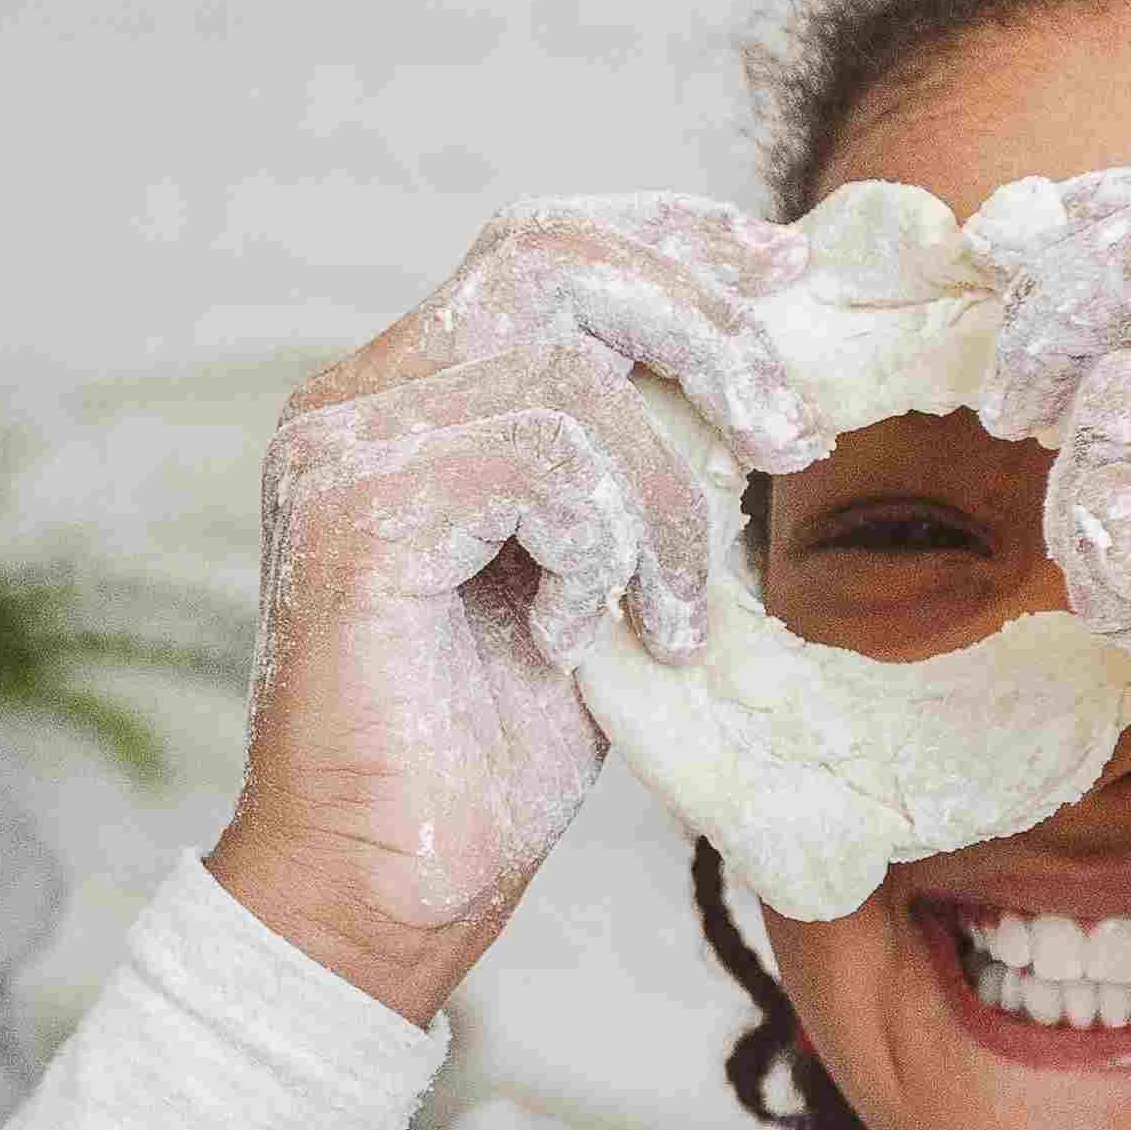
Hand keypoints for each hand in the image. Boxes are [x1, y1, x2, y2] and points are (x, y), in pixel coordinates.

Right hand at [209, 194, 815, 1019]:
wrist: (388, 889)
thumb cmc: (489, 753)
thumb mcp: (604, 566)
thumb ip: (644, 457)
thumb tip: (764, 364)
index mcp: (406, 396)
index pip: (544, 245)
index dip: (675, 239)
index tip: (786, 272)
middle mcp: (356, 398)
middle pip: (553, 253)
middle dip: (703, 329)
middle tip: (789, 437)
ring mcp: (341, 445)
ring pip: (567, 374)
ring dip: (664, 502)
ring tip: (668, 619)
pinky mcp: (354, 510)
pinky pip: (539, 460)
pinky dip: (597, 550)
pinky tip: (577, 638)